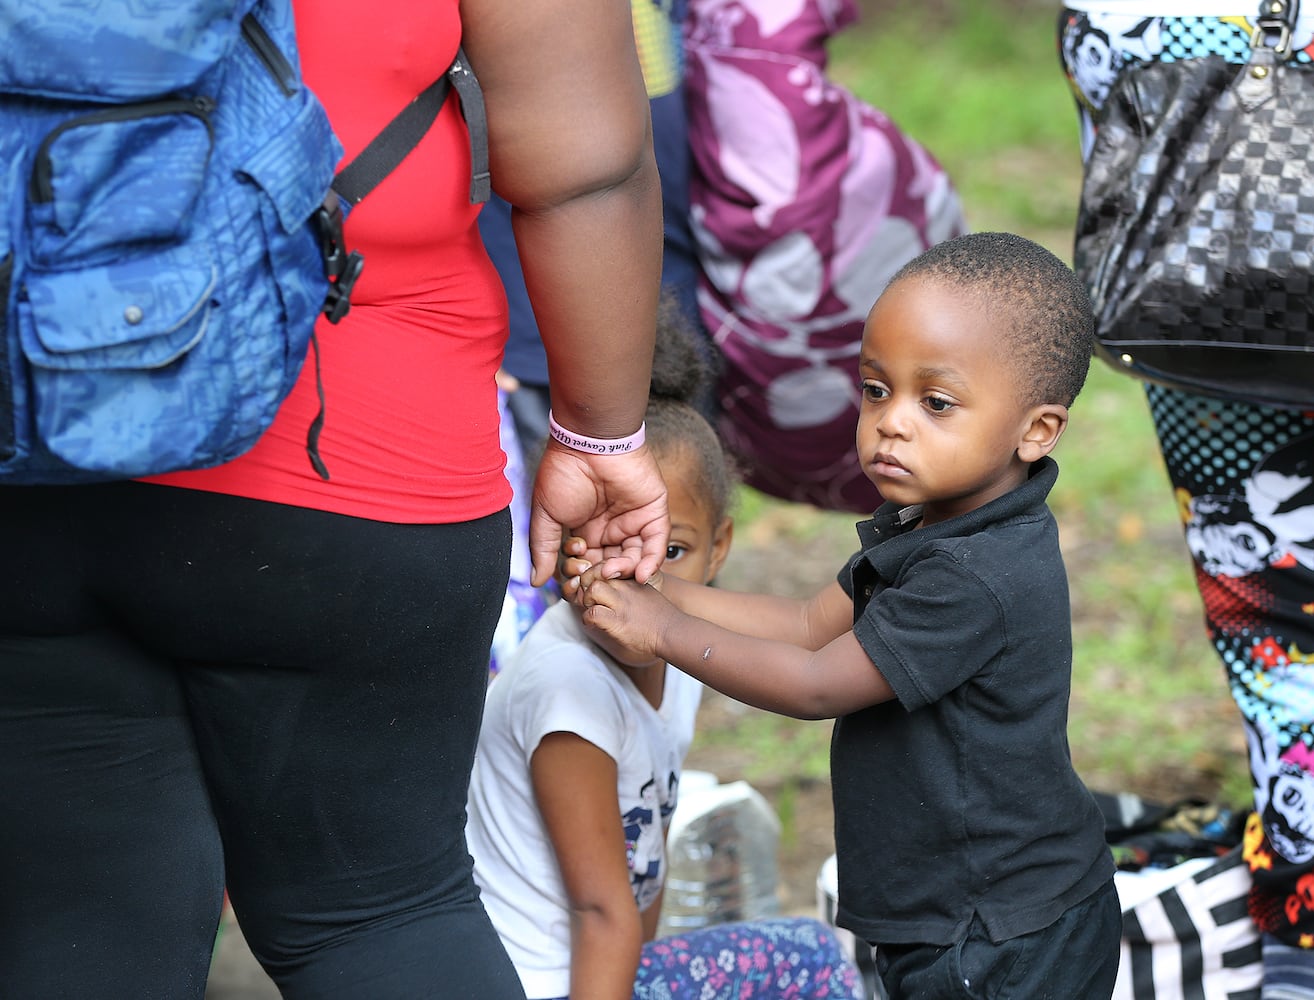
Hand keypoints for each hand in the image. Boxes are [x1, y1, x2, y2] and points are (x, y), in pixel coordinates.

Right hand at [529, 441, 669, 587]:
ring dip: (624, 572)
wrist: (586, 443)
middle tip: (592, 581)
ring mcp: (633, 522)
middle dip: (602, 578)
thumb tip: (538, 581)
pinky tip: (639, 574)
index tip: (571, 583)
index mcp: (586, 531)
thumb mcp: (546, 515)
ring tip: (610, 572)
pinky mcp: (653, 513)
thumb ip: (543, 548)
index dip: (580, 578)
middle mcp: (611, 529)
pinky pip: (656, 544)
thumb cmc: (562, 472)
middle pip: (611, 566)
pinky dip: (650, 562)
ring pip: (634, 559)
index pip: (587, 565)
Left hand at [578, 572, 673, 659]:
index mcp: (630, 578)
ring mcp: (621, 603)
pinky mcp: (618, 621)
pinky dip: (588, 619)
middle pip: (594, 573)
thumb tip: (608, 590)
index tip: (595, 588)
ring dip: (587, 601)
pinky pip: (593, 613)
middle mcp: (625, 587)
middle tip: (589, 598)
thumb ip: (627, 587)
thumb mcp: (644, 592)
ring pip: (592, 589)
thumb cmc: (659, 616)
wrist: (673, 632)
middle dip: (585, 585)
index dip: (595, 575)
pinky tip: (593, 624)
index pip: (604, 566)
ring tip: (592, 609)